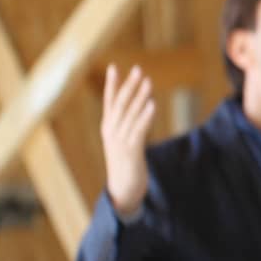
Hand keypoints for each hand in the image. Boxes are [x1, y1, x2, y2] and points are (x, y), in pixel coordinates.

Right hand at [102, 65, 154, 215]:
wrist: (122, 193)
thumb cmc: (125, 168)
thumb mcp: (123, 145)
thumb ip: (128, 129)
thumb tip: (139, 114)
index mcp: (108, 129)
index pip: (109, 102)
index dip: (112, 85)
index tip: (114, 67)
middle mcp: (112, 133)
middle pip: (120, 104)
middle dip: (129, 85)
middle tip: (138, 69)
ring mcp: (120, 142)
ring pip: (130, 114)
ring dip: (140, 97)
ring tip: (148, 81)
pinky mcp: (131, 151)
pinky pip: (139, 129)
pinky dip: (145, 116)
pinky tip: (153, 104)